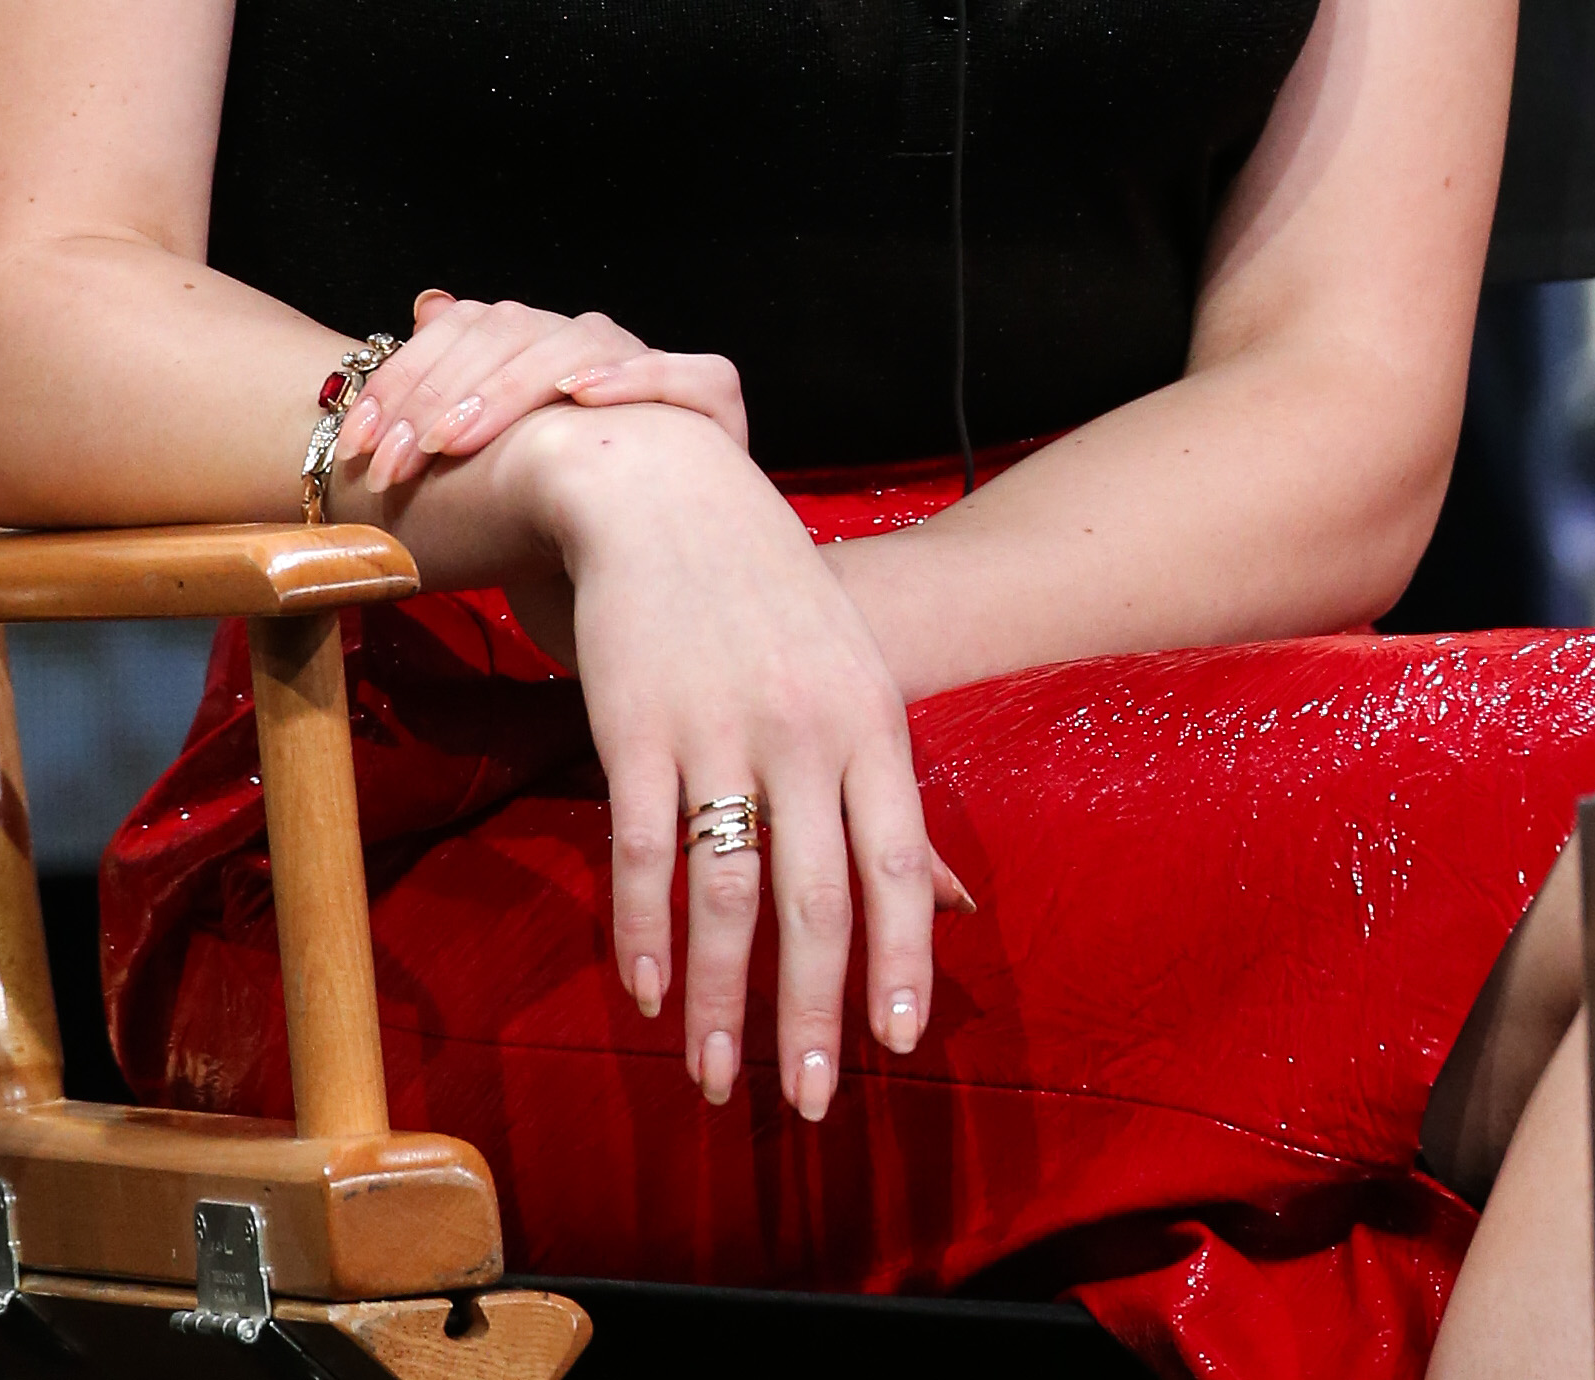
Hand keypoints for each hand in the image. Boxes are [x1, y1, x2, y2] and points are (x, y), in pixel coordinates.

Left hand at [339, 288, 746, 491]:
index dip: (406, 382)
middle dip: (440, 401)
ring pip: (583, 344)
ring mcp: (654, 366)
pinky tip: (580, 395)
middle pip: (515, 335)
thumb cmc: (547, 530)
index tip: (356, 445)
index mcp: (537, 349)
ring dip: (511, 390)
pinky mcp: (714, 401)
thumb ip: (449, 390)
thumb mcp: (483, 471)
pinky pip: (687, 373)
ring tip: (454, 440)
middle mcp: (594, 345)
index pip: (467, 332)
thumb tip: (428, 301)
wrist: (629, 586)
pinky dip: (633, 375)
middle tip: (393, 463)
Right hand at [521, 399, 961, 1125]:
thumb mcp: (853, 675)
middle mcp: (802, 731)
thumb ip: (891, 793)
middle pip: (816, 903)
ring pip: (725, 897)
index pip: (898, 866)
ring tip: (712, 1077)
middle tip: (808, 1104)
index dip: (899, 963)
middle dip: (811, 1017)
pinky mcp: (634, 727)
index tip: (894, 1046)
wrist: (662, 490)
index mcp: (870, 719)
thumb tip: (959, 909)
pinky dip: (643, 934)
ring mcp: (716, 729)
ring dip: (718, 1002)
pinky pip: (644, 853)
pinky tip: (645, 990)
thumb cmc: (769, 593)